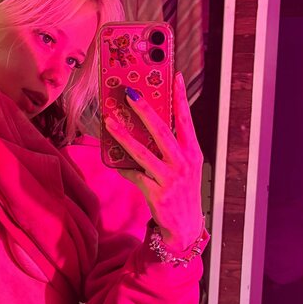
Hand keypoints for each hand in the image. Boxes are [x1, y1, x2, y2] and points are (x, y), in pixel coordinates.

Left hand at [103, 73, 203, 249]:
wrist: (185, 227)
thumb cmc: (182, 191)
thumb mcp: (185, 167)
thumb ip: (172, 148)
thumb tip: (148, 125)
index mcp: (193, 153)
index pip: (187, 120)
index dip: (181, 98)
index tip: (175, 77)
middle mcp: (184, 163)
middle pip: (162, 131)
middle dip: (144, 109)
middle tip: (130, 93)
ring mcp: (170, 179)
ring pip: (142, 152)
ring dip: (123, 136)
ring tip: (109, 122)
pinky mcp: (156, 193)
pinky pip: (134, 175)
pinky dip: (123, 168)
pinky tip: (114, 162)